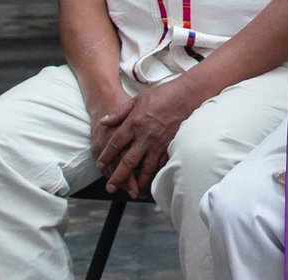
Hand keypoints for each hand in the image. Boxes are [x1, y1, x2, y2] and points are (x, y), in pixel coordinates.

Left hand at [96, 80, 197, 197]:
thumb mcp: (137, 100)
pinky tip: (153, 181)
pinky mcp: (171, 145)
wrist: (188, 94)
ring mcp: (159, 142)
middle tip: (111, 188)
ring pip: (147, 167)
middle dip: (118, 177)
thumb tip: (103, 122)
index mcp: (134, 123)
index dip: (106, 156)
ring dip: (139, 181)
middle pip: (128, 162)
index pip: (115, 144)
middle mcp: (145, 136)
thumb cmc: (163, 94)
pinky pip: (162, 163)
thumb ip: (119, 113)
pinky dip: (157, 174)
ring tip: (133, 192)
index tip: (100, 164)